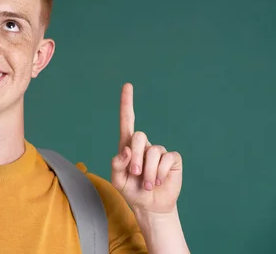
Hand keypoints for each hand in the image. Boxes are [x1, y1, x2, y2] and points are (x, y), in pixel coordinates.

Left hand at [111, 83, 182, 213]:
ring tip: (148, 184)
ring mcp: (159, 151)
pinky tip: (159, 181)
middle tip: (135, 174)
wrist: (150, 206)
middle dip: (136, 157)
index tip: (127, 85)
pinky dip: (160, 173)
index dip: (127, 103)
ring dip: (149, 172)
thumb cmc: (132, 190)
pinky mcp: (173, 159)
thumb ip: (117, 164)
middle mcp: (144, 145)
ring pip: (153, 152)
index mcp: (128, 146)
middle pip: (138, 136)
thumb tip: (127, 150)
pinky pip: (166, 159)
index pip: (126, 121)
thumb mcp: (117, 180)